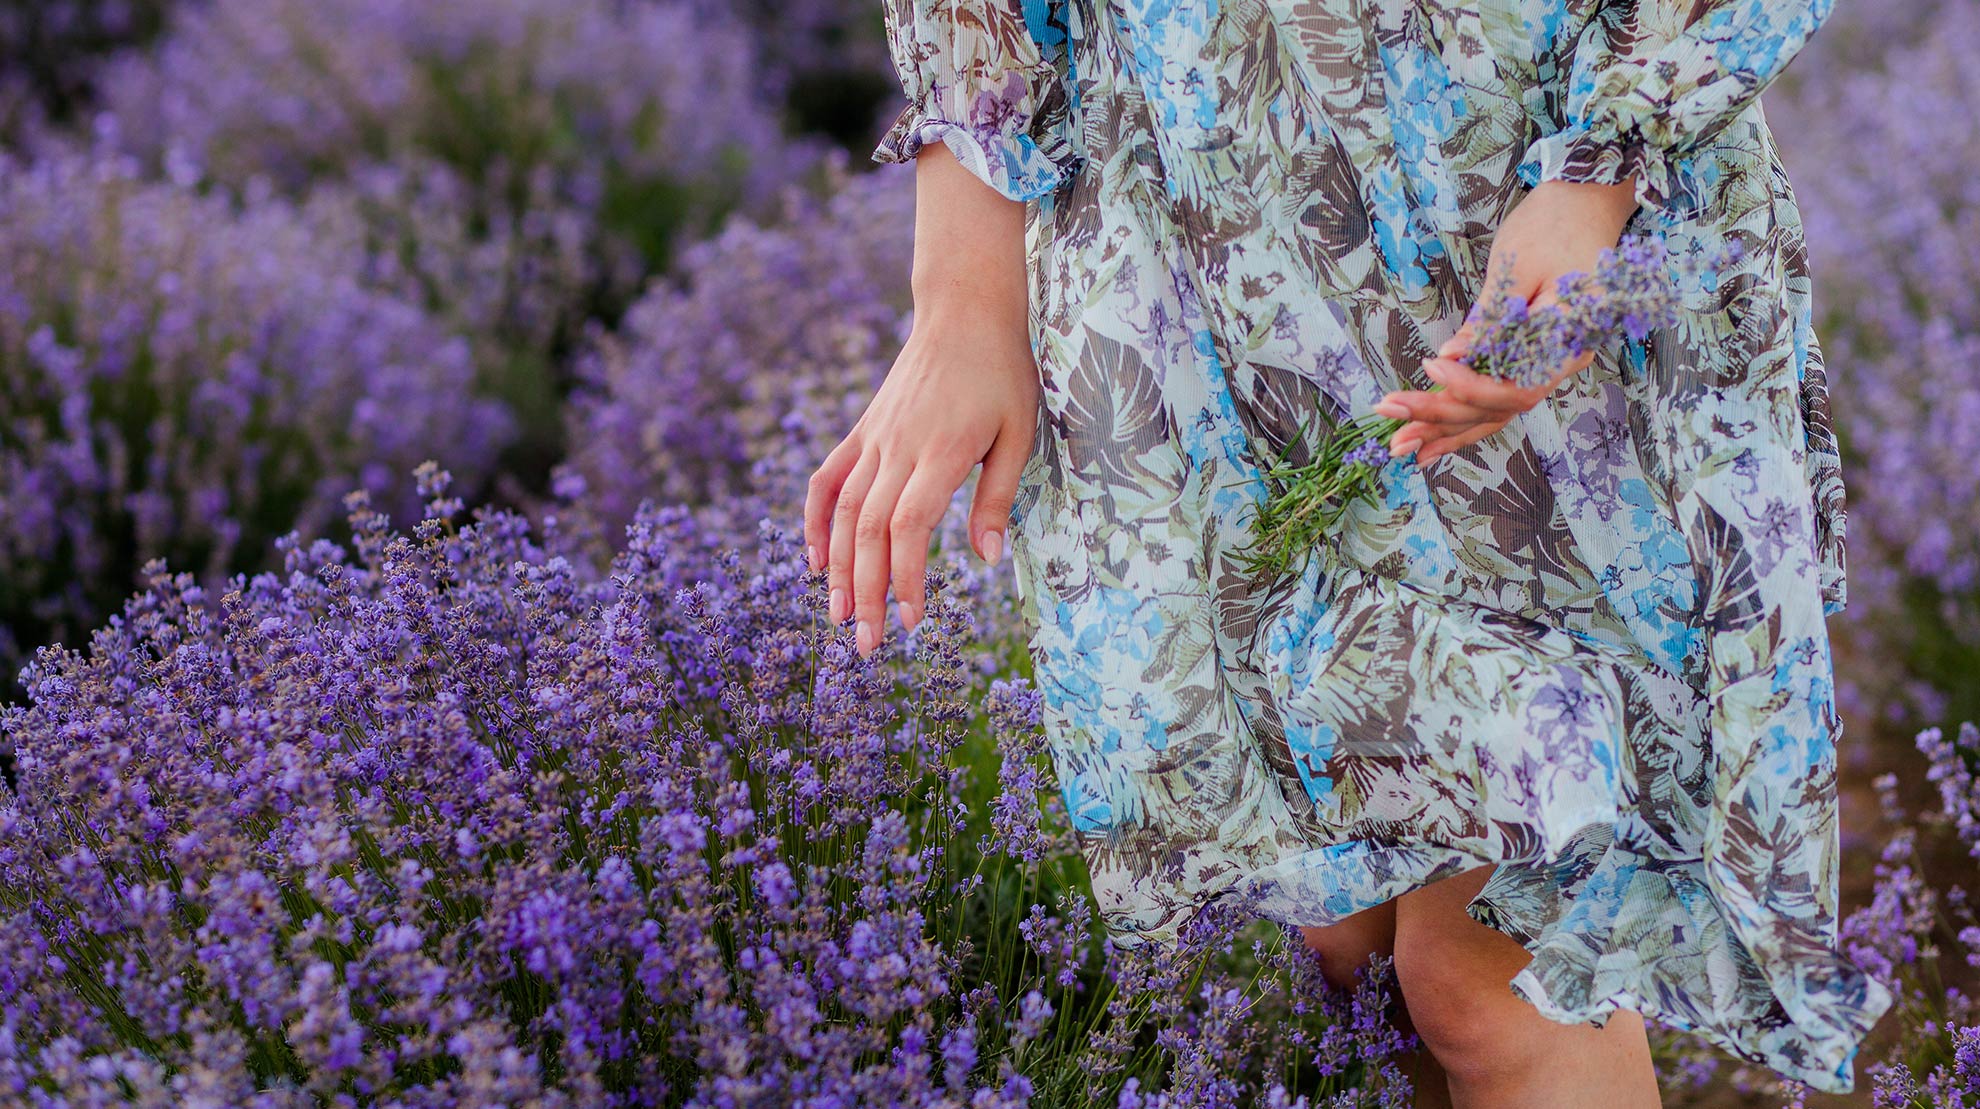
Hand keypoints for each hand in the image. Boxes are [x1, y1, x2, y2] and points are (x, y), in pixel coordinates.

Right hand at [803, 141, 1036, 658]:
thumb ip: (996, 497)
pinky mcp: (864, 431)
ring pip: (842, 513)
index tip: (911, 621)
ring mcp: (874, 439)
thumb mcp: (1019, 433)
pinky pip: (827, 481)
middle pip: (867, 531)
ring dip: (837, 569)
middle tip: (867, 646)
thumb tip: (986, 559)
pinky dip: (814, 522)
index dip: (903, 578)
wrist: (964, 309)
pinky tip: (814, 562)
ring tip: (839, 618)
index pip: (907, 527)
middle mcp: (897, 448)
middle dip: (865, 592)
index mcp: (939, 452)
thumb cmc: (1002, 372)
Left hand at [1376, 178, 1639, 465]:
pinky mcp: (1532, 359)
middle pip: (1502, 406)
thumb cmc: (1553, 224)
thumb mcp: (1516, 266)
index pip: (1518, 385)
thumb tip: (1452, 356)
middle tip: (1392, 415)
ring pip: (1498, 411)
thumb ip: (1489, 318)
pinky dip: (1463, 418)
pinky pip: (1498, 398)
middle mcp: (1564, 360)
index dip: (1471, 386)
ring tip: (1401, 445)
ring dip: (1447, 428)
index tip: (1432, 366)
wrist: (1584, 203)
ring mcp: (1550, 363)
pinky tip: (1430, 440)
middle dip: (1443, 414)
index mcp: (1570, 338)